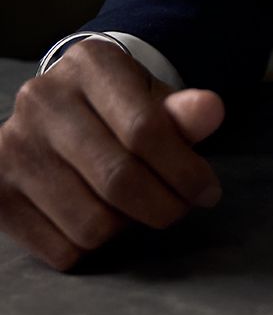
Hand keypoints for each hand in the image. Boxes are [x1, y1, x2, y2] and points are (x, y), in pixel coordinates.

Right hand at [0, 39, 224, 270]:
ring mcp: (13, 147)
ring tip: (139, 207)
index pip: (145, 129)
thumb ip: (184, 110)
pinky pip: (61, 250)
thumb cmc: (122, 105)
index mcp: (90, 64)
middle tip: (181, 207)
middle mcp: (42, 100)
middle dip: (164, 205)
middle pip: (118, 179)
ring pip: (91, 223)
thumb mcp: (156, 97)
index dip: (185, 170)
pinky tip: (102, 216)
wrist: (67, 109)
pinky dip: (93, 247)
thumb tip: (211, 111)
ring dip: (128, 227)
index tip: (208, 192)